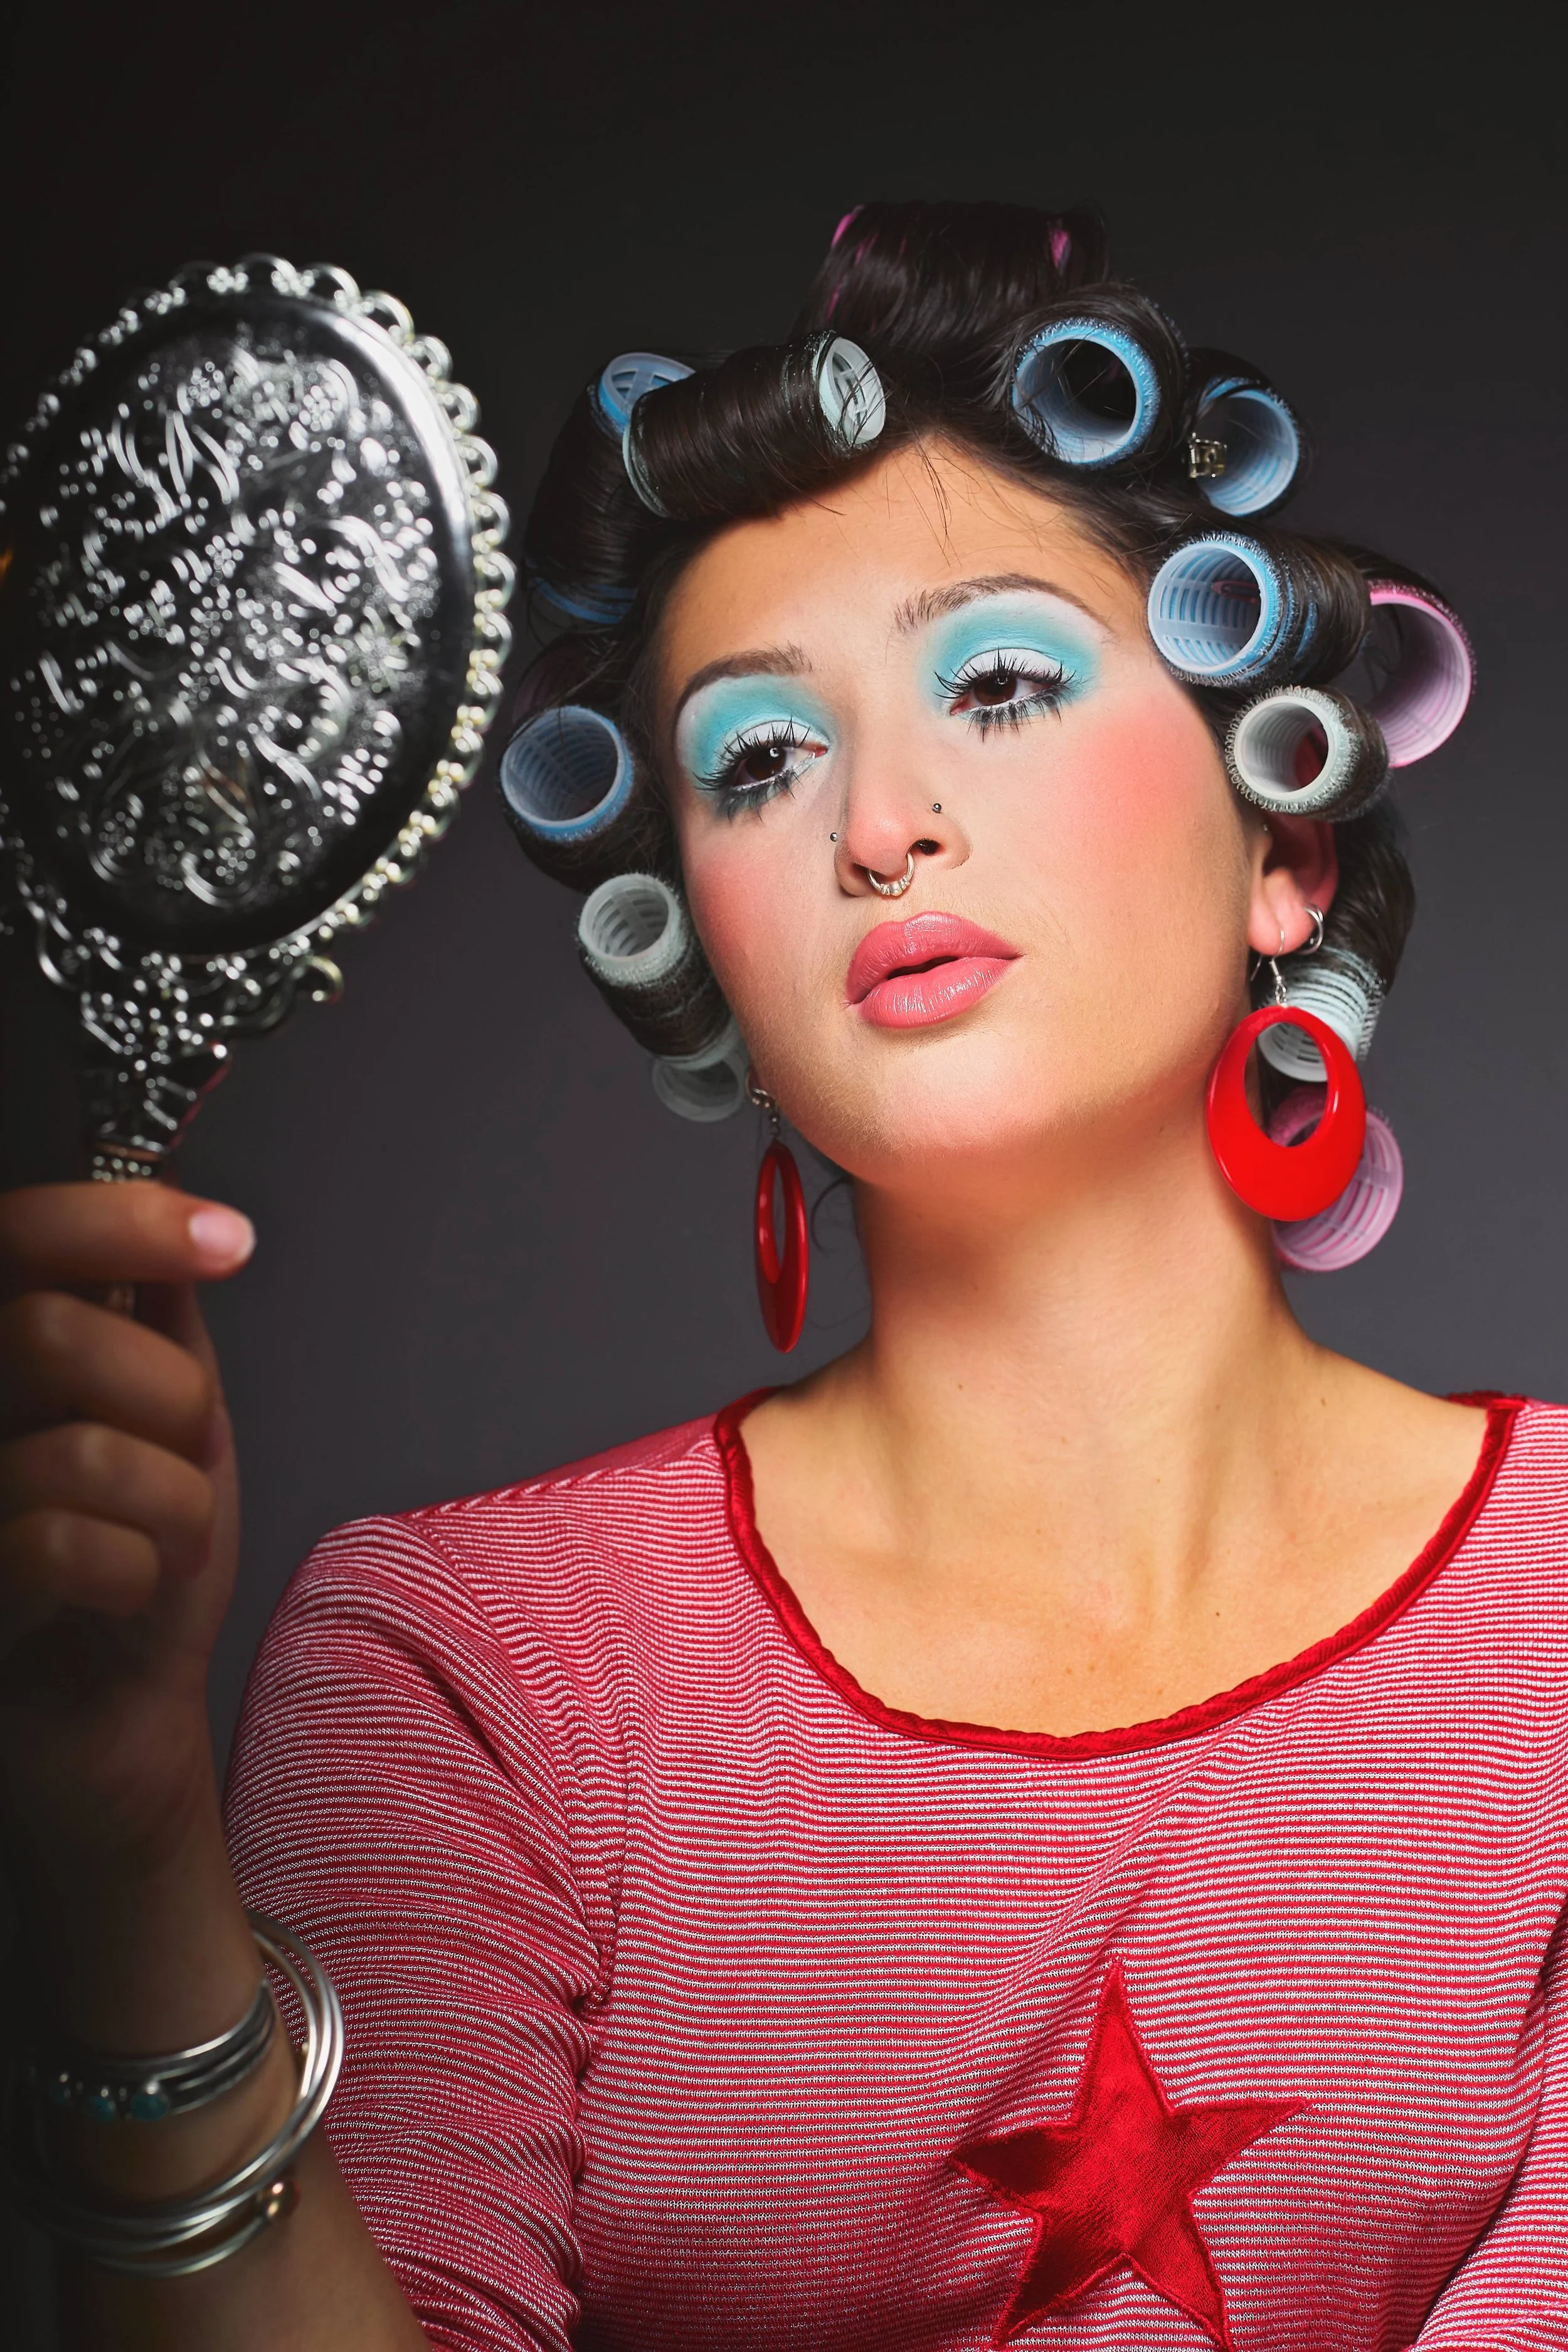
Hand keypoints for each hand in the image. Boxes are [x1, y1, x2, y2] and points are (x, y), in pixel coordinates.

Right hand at [0, 1182, 254, 1879]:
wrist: (115, 1711)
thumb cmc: (137, 1557)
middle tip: (180, 1454)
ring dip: (175, 1505)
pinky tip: (124, 1594)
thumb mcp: (174, 1417)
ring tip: (166, 1541)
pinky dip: (137, 1574)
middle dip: (165, 1398)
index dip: (121, 1220)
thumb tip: (182, 1219)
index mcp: (8, 1351)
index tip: (228, 1240)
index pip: (19, 1234)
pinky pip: (67, 1544)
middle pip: (52, 1331)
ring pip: (85, 1447)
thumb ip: (161, 1321)